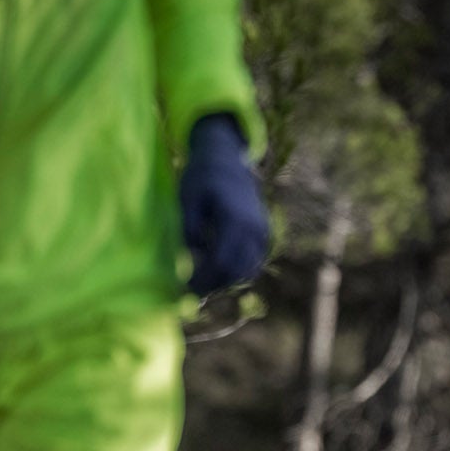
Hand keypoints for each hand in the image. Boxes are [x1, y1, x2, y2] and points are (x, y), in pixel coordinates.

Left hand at [180, 114, 268, 295]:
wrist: (228, 159)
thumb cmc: (202, 176)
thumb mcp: (188, 198)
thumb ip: (190, 229)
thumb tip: (193, 257)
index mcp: (234, 220)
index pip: (220, 262)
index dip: (204, 279)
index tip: (186, 289)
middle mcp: (253, 229)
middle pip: (236, 270)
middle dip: (215, 284)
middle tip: (193, 291)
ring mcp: (261, 232)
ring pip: (247, 269)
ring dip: (227, 280)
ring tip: (205, 282)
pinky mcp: (263, 234)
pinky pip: (253, 260)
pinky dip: (238, 270)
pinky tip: (220, 270)